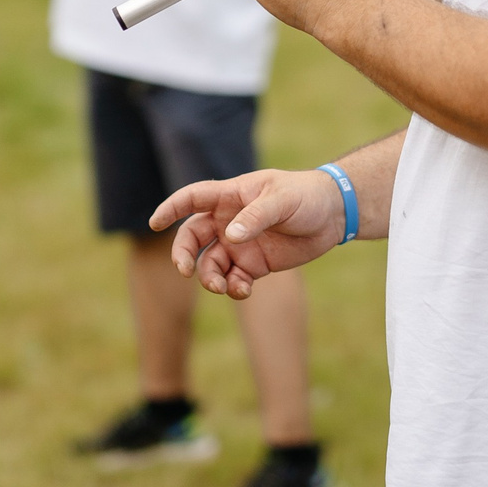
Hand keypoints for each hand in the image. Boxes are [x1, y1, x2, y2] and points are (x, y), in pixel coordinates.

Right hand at [152, 167, 345, 297]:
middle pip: (192, 237)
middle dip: (183, 255)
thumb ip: (256, 216)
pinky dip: (233, 288)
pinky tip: (243, 290)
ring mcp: (239, 244)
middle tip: (185, 271)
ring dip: (209, 278)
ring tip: (224, 287)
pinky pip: (233, 280)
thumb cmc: (306, 196)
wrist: (333, 215)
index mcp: (231, 196)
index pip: (192, 198)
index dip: (171, 208)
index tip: (154, 223)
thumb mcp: (282, 200)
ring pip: (210, 264)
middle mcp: (228, 221)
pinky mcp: (253, 265)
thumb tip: (230, 236)